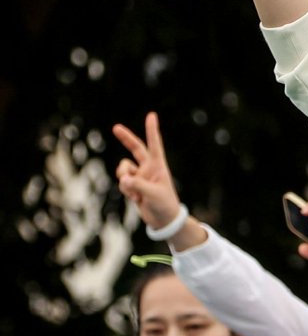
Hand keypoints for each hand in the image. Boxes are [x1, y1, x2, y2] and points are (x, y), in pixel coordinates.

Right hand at [112, 112, 181, 233]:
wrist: (163, 220)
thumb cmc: (164, 205)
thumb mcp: (153, 195)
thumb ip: (137, 186)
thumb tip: (123, 179)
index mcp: (158, 167)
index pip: (154, 145)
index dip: (152, 130)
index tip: (151, 115)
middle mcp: (148, 169)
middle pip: (135, 148)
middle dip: (125, 138)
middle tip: (115, 127)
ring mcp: (140, 176)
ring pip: (123, 169)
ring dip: (124, 179)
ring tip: (135, 192)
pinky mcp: (133, 185)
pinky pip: (122, 182)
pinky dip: (125, 190)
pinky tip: (136, 199)